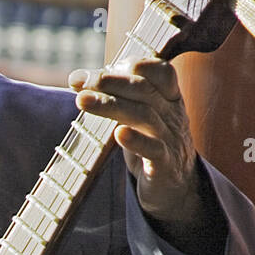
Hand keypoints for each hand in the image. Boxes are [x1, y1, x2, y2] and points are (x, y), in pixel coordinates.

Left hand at [69, 59, 202, 226]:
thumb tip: (78, 78)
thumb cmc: (151, 146)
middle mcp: (172, 115)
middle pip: (144, 90)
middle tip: (80, 81)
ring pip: (144, 116)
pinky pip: (153, 150)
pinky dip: (136, 141)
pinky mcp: (165, 166)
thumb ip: (118, 97)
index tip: (96, 70)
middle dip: (110, 82)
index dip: (131, 64)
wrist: (176, 189)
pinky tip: (118, 133)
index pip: (159, 71)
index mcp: (169, 98)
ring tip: (82, 101)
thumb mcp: (140, 117)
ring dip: (111, 105)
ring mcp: (170, 140)